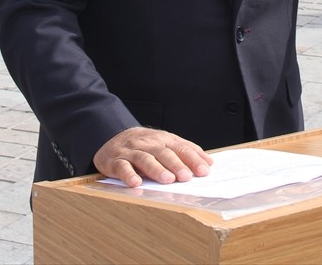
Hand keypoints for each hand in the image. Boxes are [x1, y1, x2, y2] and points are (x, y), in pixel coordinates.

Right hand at [93, 127, 213, 187]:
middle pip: (163, 152)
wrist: (112, 138)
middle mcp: (147, 144)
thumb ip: (186, 151)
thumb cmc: (145, 146)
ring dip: (156, 169)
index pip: (180, 148)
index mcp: (163, 139)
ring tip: (167, 179)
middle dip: (176, 164)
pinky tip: (135, 183)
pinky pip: (121, 167)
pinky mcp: (115, 161)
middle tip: (186, 177)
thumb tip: (209, 162)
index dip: (192, 159)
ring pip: (144, 158)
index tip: (204, 171)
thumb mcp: (166, 144)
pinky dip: (128, 174)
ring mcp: (131, 152)